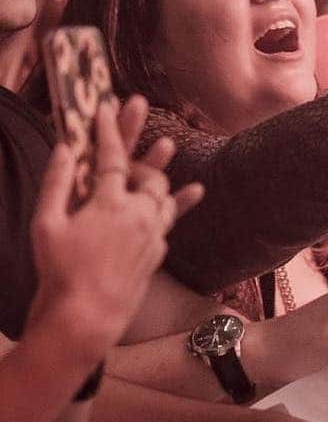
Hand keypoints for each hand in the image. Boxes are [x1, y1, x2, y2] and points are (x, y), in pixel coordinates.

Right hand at [29, 97, 202, 356]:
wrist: (87, 317)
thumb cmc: (60, 272)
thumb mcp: (47, 224)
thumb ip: (58, 183)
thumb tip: (66, 149)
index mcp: (110, 202)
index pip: (112, 156)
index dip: (109, 129)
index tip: (106, 105)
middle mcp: (139, 215)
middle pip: (147, 173)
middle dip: (139, 144)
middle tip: (138, 117)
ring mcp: (152, 235)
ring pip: (164, 196)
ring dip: (163, 171)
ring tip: (169, 145)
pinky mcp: (156, 254)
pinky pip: (169, 222)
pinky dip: (175, 205)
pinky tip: (187, 195)